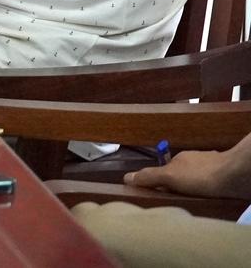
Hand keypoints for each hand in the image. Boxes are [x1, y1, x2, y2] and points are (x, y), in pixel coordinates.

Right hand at [125, 147, 250, 200]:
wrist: (236, 174)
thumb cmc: (201, 176)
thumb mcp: (170, 177)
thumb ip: (149, 177)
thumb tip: (126, 177)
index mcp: (180, 159)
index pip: (165, 170)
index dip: (160, 182)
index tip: (158, 195)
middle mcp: (195, 159)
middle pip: (181, 173)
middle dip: (177, 185)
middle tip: (174, 201)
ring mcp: (211, 165)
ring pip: (198, 178)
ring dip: (194, 188)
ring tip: (192, 202)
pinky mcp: (225, 175)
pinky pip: (212, 182)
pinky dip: (208, 189)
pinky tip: (210, 198)